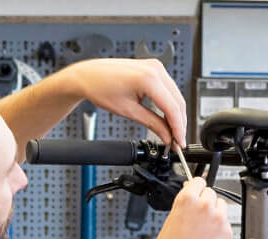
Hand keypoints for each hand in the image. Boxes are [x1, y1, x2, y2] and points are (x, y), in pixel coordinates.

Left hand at [65, 58, 189, 146]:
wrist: (88, 75)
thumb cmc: (100, 88)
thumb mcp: (127, 111)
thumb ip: (151, 123)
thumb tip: (166, 135)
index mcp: (149, 78)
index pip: (172, 107)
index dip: (178, 128)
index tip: (179, 142)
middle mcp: (156, 69)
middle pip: (178, 101)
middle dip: (179, 123)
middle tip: (177, 141)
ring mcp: (156, 67)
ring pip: (175, 95)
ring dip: (176, 114)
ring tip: (172, 132)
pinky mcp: (154, 68)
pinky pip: (168, 88)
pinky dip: (169, 104)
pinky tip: (167, 117)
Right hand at [151, 178, 232, 238]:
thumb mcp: (169, 222)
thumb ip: (182, 207)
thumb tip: (190, 200)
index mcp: (187, 200)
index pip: (198, 181)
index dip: (196, 187)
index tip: (196, 190)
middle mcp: (205, 206)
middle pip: (210, 193)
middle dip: (204, 201)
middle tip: (197, 216)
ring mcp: (218, 218)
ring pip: (221, 206)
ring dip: (214, 212)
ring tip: (202, 228)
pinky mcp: (227, 231)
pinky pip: (225, 223)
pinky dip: (219, 228)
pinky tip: (207, 238)